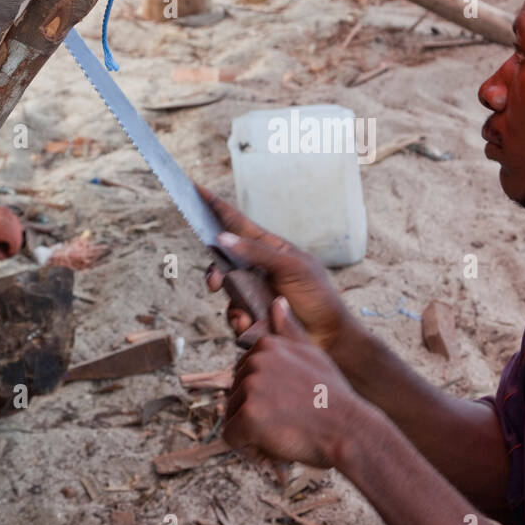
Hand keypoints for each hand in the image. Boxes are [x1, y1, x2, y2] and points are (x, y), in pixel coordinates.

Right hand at [198, 185, 355, 353]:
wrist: (328, 337)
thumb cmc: (317, 296)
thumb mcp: (292, 267)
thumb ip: (257, 252)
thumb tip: (222, 238)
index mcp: (269, 248)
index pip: (236, 223)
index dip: (216, 206)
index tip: (195, 187)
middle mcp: (257, 268)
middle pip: (222, 261)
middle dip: (215, 273)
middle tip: (215, 284)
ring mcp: (253, 292)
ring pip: (226, 293)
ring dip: (234, 306)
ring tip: (248, 317)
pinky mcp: (252, 316)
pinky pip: (233, 317)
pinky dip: (240, 323)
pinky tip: (254, 327)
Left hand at [223, 297, 367, 468]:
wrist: (349, 429)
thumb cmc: (333, 396)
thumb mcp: (313, 355)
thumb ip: (289, 330)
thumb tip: (277, 301)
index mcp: (267, 346)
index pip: (244, 377)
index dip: (263, 396)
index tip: (288, 403)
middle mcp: (255, 361)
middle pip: (235, 396)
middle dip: (254, 413)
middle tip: (288, 420)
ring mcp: (251, 387)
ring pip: (232, 416)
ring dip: (250, 430)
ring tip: (283, 431)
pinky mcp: (248, 415)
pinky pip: (231, 437)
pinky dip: (247, 447)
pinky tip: (273, 443)